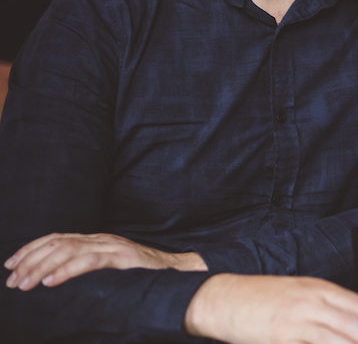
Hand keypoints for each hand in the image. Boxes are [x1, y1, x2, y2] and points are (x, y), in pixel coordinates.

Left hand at [4, 233, 205, 290]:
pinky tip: (51, 282)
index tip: (11, 264)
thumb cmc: (144, 277)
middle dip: (31, 261)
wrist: (178, 273)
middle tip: (13, 280)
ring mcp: (113, 246)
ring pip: (69, 249)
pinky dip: (68, 270)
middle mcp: (102, 239)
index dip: (31, 249)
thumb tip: (58, 282)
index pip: (57, 238)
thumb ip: (90, 269)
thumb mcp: (111, 270)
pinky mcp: (123, 257)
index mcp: (97, 241)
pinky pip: (90, 261)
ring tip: (26, 283)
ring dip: (42, 267)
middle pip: (58, 242)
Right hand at [185, 274, 357, 343]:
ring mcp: (295, 320)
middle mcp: (311, 301)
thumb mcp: (301, 293)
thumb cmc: (265, 298)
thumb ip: (327, 306)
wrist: (224, 298)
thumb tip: (357, 325)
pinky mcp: (280, 337)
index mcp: (320, 288)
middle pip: (354, 324)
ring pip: (337, 339)